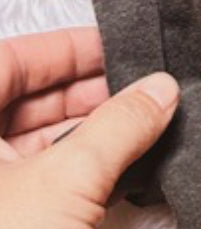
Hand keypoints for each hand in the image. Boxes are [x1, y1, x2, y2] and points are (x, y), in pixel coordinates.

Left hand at [0, 26, 178, 228]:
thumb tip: (159, 91)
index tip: (120, 44)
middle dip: (85, 90)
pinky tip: (121, 171)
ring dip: (85, 132)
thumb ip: (119, 126)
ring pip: (29, 143)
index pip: (13, 59)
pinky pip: (34, 184)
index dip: (68, 48)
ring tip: (144, 125)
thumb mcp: (68, 182)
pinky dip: (74, 172)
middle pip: (20, 99)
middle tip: (144, 86)